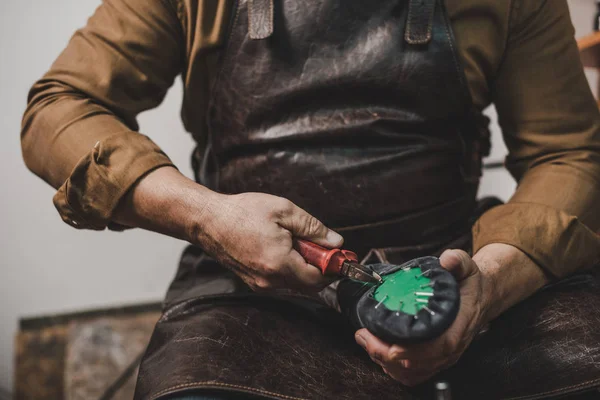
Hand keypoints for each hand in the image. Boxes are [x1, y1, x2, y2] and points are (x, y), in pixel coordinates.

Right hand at [114, 167, 343, 291]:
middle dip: (319, 267)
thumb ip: (313, 228)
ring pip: (295, 284)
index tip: (337, 254)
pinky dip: (289, 269)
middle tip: (315, 244)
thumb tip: (336, 242)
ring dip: (303, 267)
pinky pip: (281, 282)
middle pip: (309, 285)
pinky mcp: (253, 282)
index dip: (332, 266)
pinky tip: (281, 248)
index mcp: (279, 263)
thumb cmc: (242, 212)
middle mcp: (270, 280)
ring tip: (294, 242)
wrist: (208, 221)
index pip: (319, 278)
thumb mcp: (284, 211)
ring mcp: (260, 284)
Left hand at [354, 244, 548, 385]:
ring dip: (385, 361)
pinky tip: (377, 352)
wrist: (481, 298)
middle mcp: (452, 347)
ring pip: (412, 372)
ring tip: (365, 340)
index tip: (392, 346)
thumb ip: (457, 260)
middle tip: (363, 335)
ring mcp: (443, 357)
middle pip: (419, 363)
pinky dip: (392, 368)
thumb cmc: (469, 284)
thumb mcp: (467, 267)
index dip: (415, 350)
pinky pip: (412, 374)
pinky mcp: (434, 360)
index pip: (440, 346)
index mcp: (460, 326)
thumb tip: (447, 258)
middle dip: (387, 353)